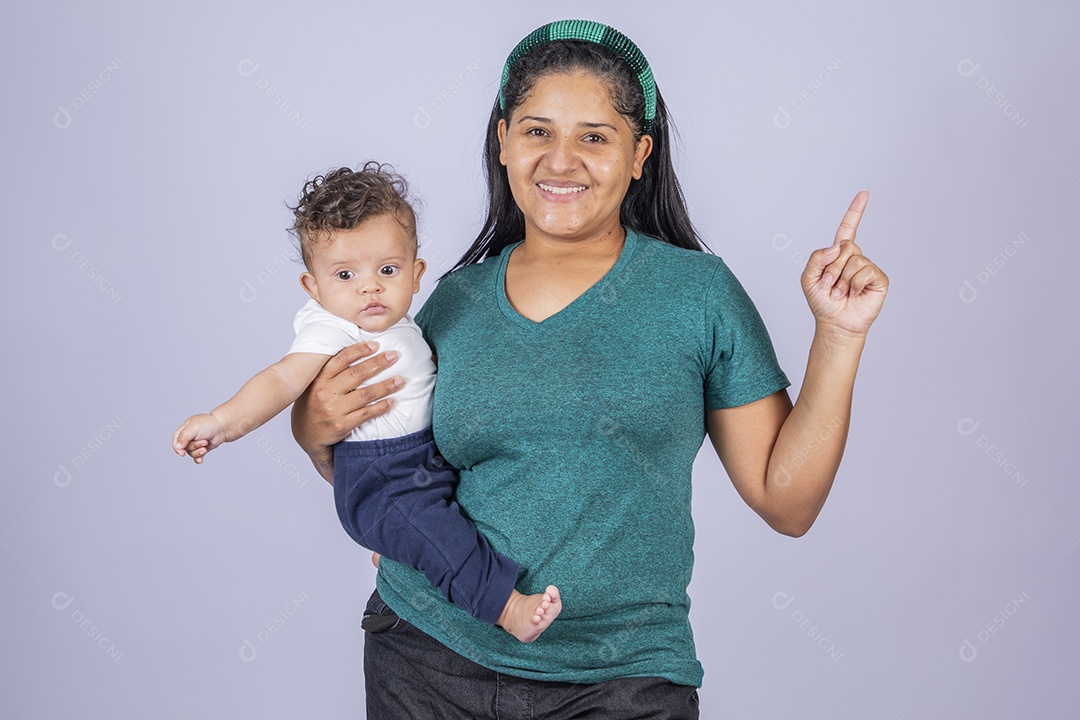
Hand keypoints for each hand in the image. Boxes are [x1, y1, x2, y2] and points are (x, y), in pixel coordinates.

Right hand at [173, 413, 226, 463]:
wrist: (222, 428)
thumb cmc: (208, 424)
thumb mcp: (193, 428)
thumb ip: (183, 437)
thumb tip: (177, 447)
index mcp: (183, 431)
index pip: (175, 441)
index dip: (177, 448)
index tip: (182, 453)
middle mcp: (188, 438)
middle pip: (184, 449)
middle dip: (195, 446)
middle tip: (204, 441)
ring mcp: (194, 444)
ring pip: (191, 454)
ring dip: (199, 451)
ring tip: (206, 444)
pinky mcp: (201, 449)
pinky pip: (196, 458)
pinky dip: (198, 459)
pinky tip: (201, 460)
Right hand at [290, 342, 402, 458]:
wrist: (306, 434)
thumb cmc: (313, 405)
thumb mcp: (315, 384)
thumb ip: (330, 370)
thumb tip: (355, 351)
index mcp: (319, 379)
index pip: (341, 359)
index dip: (360, 350)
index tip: (376, 345)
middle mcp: (325, 392)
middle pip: (356, 374)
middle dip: (378, 363)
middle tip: (394, 356)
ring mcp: (334, 409)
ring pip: (365, 394)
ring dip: (386, 386)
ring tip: (401, 380)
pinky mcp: (342, 425)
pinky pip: (366, 413)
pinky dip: (381, 407)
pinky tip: (392, 401)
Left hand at [802, 190, 888, 338]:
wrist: (834, 323)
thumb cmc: (822, 302)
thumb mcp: (808, 278)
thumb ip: (816, 258)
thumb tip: (838, 247)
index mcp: (838, 255)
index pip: (847, 229)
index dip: (855, 211)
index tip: (864, 193)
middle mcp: (855, 258)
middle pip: (845, 246)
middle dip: (832, 267)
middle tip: (829, 285)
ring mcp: (868, 268)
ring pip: (854, 260)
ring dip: (841, 279)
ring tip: (840, 293)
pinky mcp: (879, 279)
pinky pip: (865, 271)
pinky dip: (854, 284)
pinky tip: (854, 294)